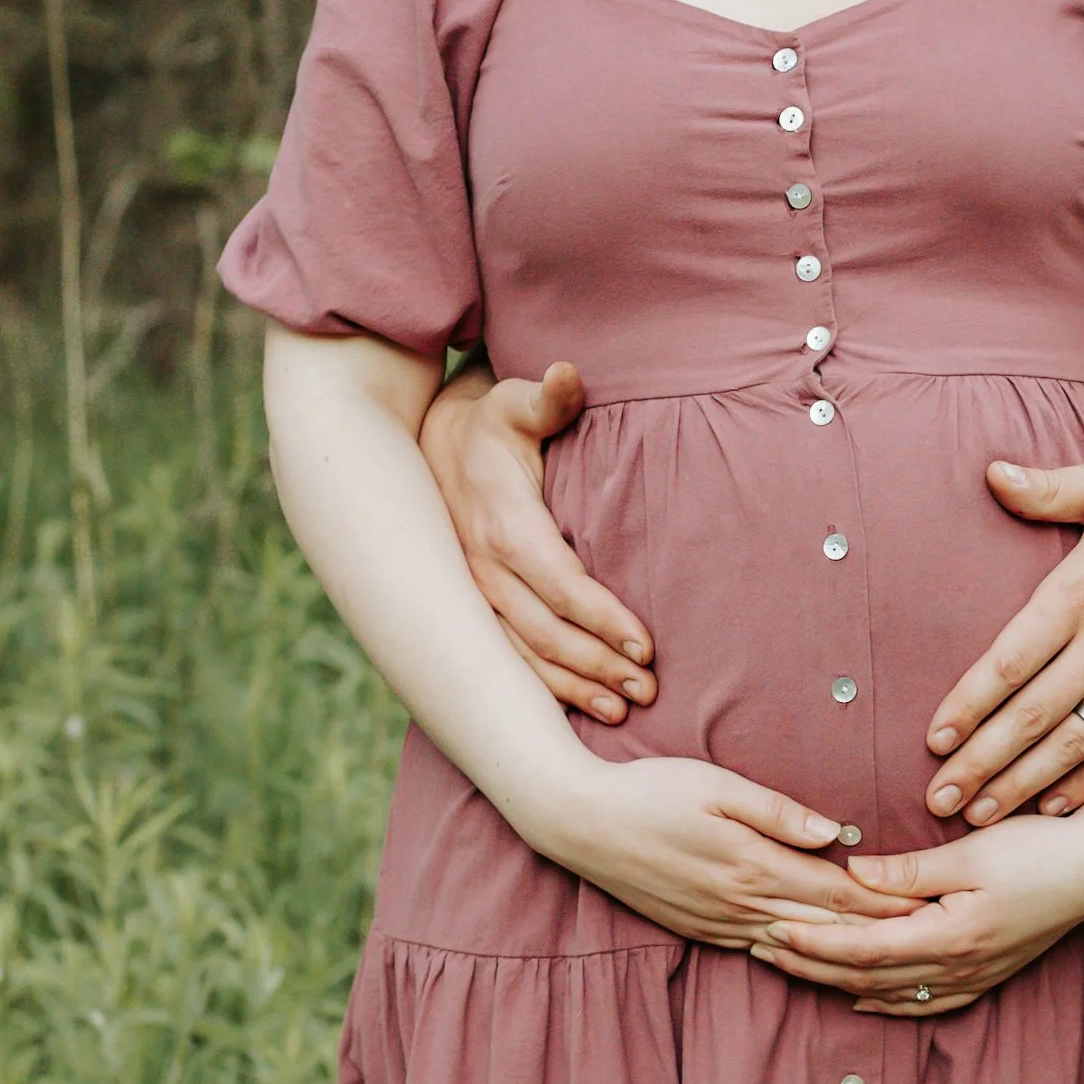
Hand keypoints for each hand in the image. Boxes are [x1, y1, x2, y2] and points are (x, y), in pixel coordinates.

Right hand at [421, 360, 657, 723]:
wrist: (434, 441)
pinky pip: (508, 655)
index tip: (646, 644)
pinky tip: (582, 707)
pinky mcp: (475, 604)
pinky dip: (545, 686)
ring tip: (623, 708)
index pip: (558, 580)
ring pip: (525, 653)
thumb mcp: (515, 402)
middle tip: (648, 688)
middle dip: (597, 663)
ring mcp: (475, 591)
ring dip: (573, 686)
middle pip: (545, 629)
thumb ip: (549, 397)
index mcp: (502, 522)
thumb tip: (568, 374)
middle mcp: (483, 565)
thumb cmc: (493, 422)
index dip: (601, 616)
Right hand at [520, 755, 924, 947]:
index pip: (838, 893)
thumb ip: (777, 811)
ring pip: (797, 948)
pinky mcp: (699, 930)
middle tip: (932, 940)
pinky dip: (800, 959)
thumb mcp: (715, 784)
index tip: (931, 906)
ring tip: (891, 960)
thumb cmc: (648, 790)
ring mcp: (718, 923)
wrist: (579, 823)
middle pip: (826, 928)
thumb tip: (833, 833)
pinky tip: (822, 963)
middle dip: (880, 936)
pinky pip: (761, 952)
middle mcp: (739, 905)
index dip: (887, 902)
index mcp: (752, 867)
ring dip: (843, 956)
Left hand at [746, 812, 1083, 1014]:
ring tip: (793, 969)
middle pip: (866, 977)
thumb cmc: (1041, 848)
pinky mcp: (986, 974)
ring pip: (890, 994)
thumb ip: (910, 870)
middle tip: (761, 950)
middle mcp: (958, 967)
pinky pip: (924, 1003)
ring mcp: (974, 976)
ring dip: (837, 983)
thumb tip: (851, 874)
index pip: (862, 948)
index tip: (769, 930)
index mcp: (950, 936)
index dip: (812, 943)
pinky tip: (862, 996)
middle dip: (810, 966)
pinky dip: (885, 1002)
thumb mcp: (973, 851)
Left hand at [923, 458, 1083, 825]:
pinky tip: (1052, 808)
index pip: (1008, 662)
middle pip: (1030, 717)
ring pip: (1072, 745)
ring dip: (1022, 785)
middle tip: (940, 798)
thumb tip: (992, 473)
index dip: (968, 705)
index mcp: (1079, 592)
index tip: (934, 738)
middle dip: (980, 763)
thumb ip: (1048, 488)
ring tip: (980, 816)